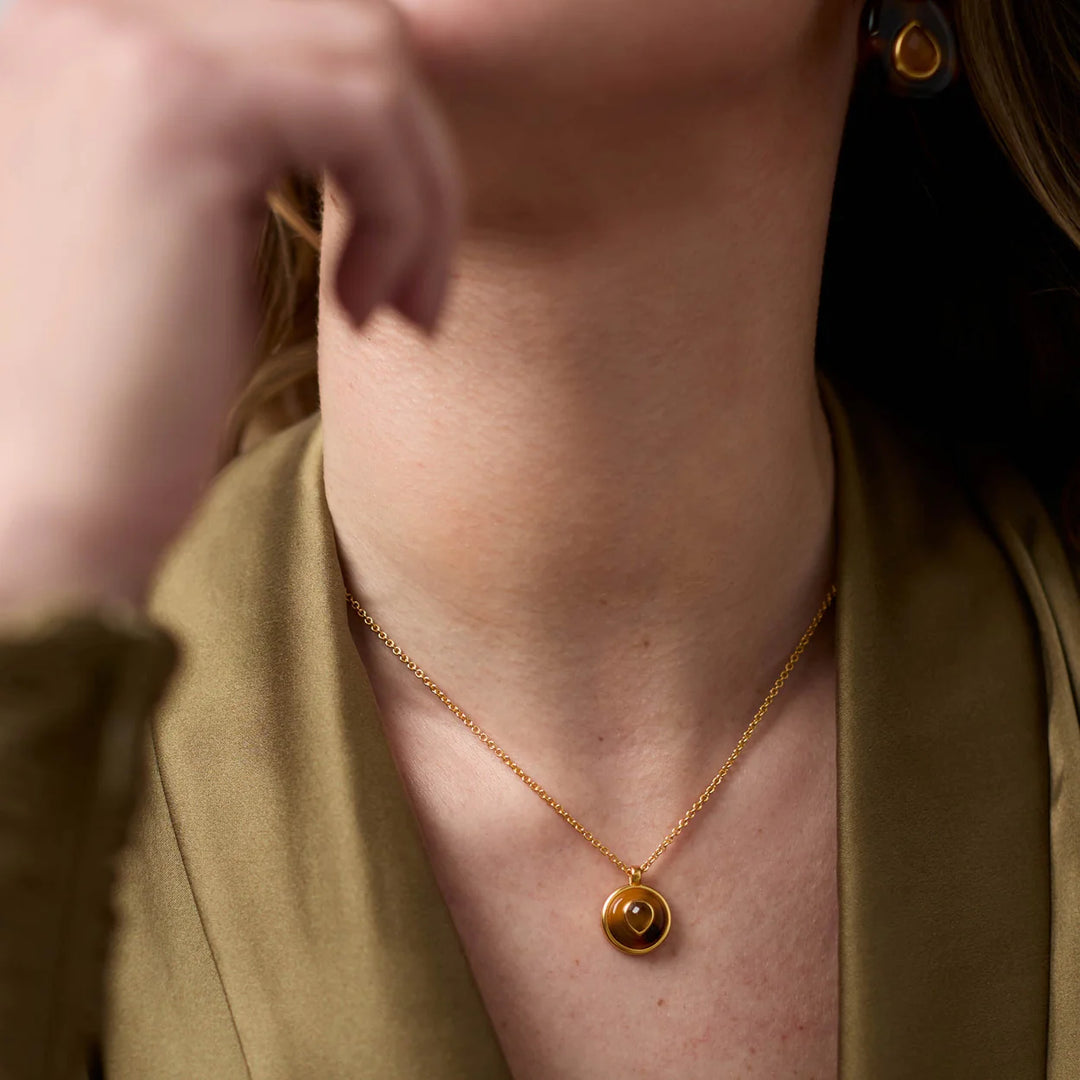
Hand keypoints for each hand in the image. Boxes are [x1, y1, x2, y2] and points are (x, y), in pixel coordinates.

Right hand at [0, 0, 463, 609]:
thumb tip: (380, 96)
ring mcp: (114, 33)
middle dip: (416, 160)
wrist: (53, 497)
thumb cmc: (140, 385)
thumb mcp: (212, 225)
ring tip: (395, 306)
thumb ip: (276, 137)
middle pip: (349, 15)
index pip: (300, 16)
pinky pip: (370, 115)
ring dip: (422, 196)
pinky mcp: (173, 103)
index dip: (377, 129)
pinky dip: (406, 218)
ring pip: (375, 55)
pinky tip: (370, 313)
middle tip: (411, 287)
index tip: (390, 246)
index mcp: (86, 25)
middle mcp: (83, 1)